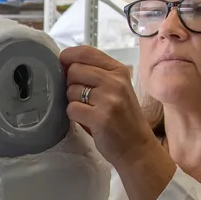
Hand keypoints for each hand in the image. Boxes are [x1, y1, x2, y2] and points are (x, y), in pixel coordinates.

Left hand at [61, 46, 163, 170]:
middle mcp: (116, 81)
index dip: (68, 56)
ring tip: (89, 110)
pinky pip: (71, 109)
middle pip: (74, 70)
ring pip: (71, 90)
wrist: (137, 148)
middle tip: (82, 98)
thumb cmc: (122, 118)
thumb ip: (95, 74)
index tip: (63, 64)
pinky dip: (74, 116)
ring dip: (73, 102)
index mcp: (119, 70)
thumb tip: (64, 63)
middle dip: (70, 84)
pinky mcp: (101, 117)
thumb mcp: (115, 88)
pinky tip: (88, 120)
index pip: (86, 51)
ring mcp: (109, 99)